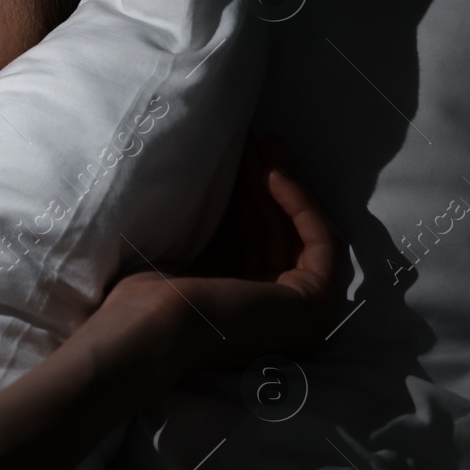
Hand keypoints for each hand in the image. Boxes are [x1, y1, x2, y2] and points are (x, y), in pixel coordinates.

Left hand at [90, 132, 351, 403]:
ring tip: (262, 144)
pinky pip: (321, 241)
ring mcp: (301, 316)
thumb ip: (216, 242)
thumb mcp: (188, 260)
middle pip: (276, 237)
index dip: (247, 200)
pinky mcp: (315, 302)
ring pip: (297, 234)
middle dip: (264, 186)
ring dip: (280, 185)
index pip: (253, 247)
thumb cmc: (149, 299)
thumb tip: (225, 198)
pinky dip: (301, 204)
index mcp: (242, 314)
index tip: (237, 160)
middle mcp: (276, 320)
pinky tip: (275, 172)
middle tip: (253, 142)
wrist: (151, 327)